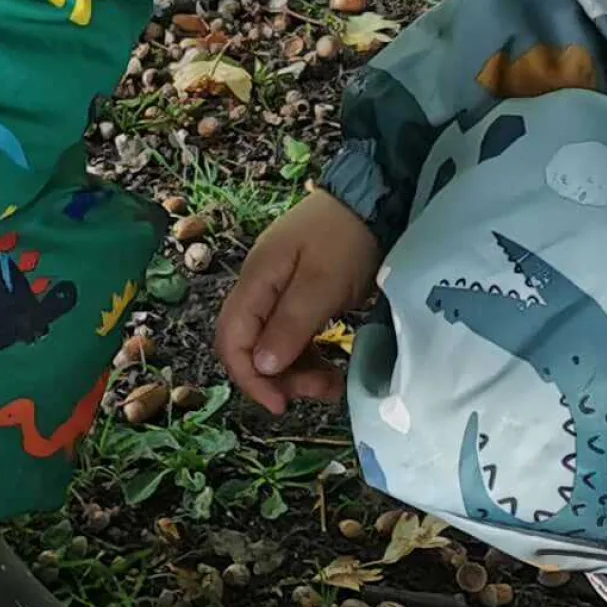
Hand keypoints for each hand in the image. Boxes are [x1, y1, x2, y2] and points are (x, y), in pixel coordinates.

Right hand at [216, 189, 382, 412]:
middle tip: (319, 392)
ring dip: (297, 372)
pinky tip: (331, 369)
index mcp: (256, 282)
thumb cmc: (346, 238)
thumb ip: (290, 325)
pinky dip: (309, 357)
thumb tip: (261, 367)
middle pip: (250, 347)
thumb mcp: (322, 283)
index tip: (281, 405)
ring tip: (332, 385)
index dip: (249, 378)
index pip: (232, 341)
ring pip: (274, 346)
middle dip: (278, 378)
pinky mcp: (301, 296)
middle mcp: (260, 289)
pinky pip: (293, 337)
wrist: (374, 200)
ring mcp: (280, 292)